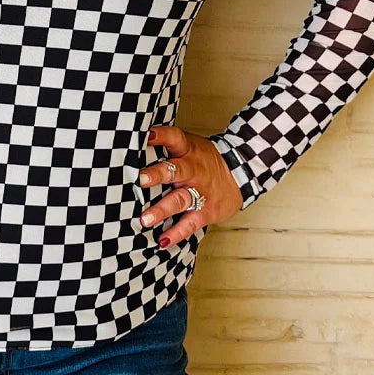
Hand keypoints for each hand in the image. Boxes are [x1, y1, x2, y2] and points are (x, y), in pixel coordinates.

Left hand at [137, 125, 242, 247]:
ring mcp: (200, 191)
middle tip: (140, 180)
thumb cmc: (204, 159)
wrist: (239, 175)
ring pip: (180, 200)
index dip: (161, 135)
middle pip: (175, 170)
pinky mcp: (206, 211)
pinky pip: (190, 223)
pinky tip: (163, 240)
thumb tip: (134, 142)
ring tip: (145, 219)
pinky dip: (177, 233)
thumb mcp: (190, 146)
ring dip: (161, 210)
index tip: (147, 134)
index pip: (174, 137)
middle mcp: (193, 169)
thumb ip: (167, 145)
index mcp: (187, 150)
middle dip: (157, 175)